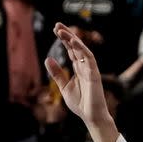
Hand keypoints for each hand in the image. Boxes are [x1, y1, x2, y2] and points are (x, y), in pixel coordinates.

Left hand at [45, 23, 116, 141]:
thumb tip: (47, 59)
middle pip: (76, 47)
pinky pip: (89, 59)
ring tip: (62, 31)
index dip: (64, 39)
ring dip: (73, 39)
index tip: (55, 30)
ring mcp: (90, 69)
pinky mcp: (94, 74)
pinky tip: (73, 42)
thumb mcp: (64, 86)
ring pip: (82, 50)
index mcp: (78, 68)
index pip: (71, 50)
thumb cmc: (80, 103)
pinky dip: (81, 50)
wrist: (90, 116)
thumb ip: (57, 73)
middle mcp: (85, 66)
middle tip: (57, 25)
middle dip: (67, 35)